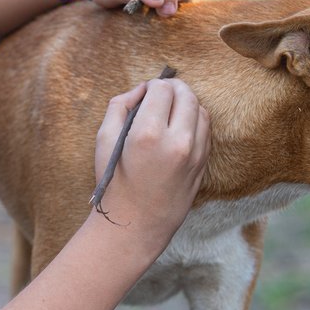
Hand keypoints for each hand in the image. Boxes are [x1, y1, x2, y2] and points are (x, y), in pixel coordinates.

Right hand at [93, 79, 210, 245]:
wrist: (136, 224)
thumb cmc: (115, 183)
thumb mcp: (104, 140)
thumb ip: (120, 105)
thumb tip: (141, 89)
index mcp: (148, 134)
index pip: (162, 89)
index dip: (153, 84)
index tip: (146, 91)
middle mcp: (177, 142)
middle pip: (186, 94)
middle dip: (173, 88)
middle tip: (160, 93)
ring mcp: (195, 154)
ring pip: (200, 109)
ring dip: (186, 102)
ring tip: (170, 109)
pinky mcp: (203, 164)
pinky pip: (206, 130)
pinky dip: (194, 121)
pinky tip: (179, 126)